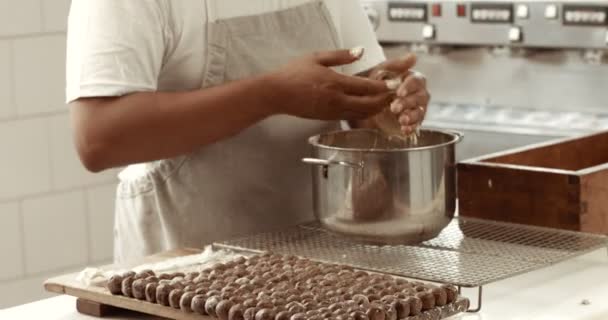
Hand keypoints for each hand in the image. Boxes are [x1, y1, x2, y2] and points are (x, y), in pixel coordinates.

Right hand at [270, 48, 392, 120]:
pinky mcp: (328, 118)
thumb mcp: (316, 58)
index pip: (366, 87)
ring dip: (376, 109)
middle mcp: (336, 100)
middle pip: (369, 105)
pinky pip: (351, 117)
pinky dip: (364, 114)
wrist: (276, 94)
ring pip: (362, 114)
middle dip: (385, 100)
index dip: (384, 86)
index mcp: (335, 83)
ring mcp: (332, 112)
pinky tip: (369, 108)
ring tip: (387, 102)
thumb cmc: (293, 74)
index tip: (396, 82)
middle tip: (396, 94)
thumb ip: (341, 55)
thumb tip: (360, 51)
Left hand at [369, 54, 429, 134]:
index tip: (399, 92)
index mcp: (413, 79)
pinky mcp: (413, 121)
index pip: (416, 81)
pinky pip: (416, 125)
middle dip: (407, 103)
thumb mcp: (382, 70)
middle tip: (393, 108)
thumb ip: (397, 65)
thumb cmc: (377, 83)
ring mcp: (417, 108)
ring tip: (402, 120)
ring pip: (420, 112)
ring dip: (411, 116)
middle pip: (419, 97)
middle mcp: (419, 93)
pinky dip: (411, 127)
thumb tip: (414, 56)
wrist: (368, 102)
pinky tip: (404, 130)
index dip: (408, 87)